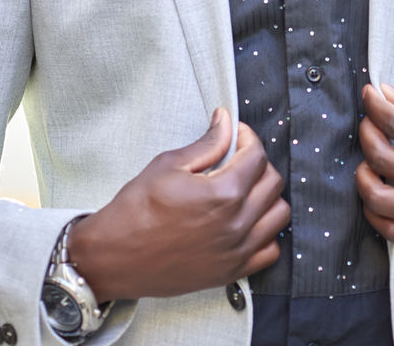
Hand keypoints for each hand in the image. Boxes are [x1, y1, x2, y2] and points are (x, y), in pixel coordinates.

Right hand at [68, 109, 289, 300]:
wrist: (115, 257)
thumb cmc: (136, 210)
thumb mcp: (169, 165)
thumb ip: (208, 143)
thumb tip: (226, 122)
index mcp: (223, 193)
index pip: (257, 155)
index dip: (247, 136)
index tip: (236, 134)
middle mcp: (237, 224)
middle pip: (272, 182)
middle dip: (258, 162)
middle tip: (237, 158)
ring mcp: (237, 251)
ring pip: (278, 215)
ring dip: (267, 196)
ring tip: (244, 189)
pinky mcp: (231, 271)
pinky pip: (270, 251)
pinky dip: (265, 233)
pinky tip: (246, 221)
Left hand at [355, 84, 393, 243]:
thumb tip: (387, 94)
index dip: (375, 105)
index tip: (368, 94)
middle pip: (382, 158)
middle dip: (366, 132)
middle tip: (370, 120)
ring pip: (379, 200)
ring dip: (362, 175)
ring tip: (369, 158)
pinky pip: (393, 232)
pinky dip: (374, 213)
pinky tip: (376, 190)